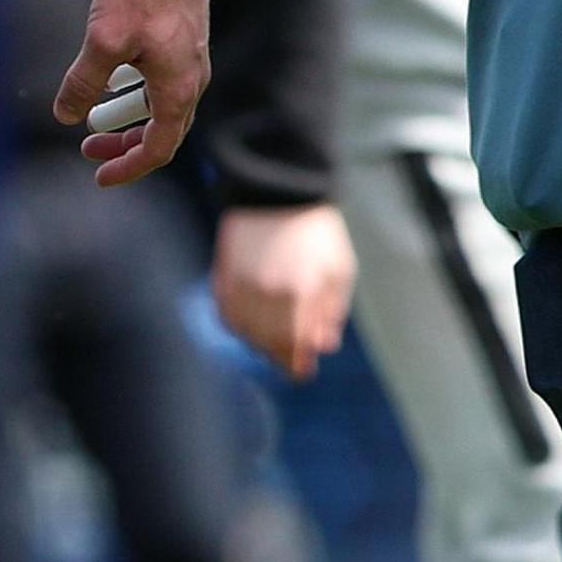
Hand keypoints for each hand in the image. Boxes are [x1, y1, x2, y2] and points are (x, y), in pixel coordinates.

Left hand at [55, 0, 207, 186]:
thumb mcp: (103, 40)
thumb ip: (83, 82)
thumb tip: (66, 115)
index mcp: (178, 89)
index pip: (158, 149)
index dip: (127, 168)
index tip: (99, 176)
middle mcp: (190, 78)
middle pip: (162, 131)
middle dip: (125, 145)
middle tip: (88, 150)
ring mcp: (188, 57)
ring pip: (160, 104)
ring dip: (127, 117)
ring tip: (92, 116)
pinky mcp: (181, 37)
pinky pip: (159, 80)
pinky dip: (135, 91)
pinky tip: (108, 78)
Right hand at [213, 202, 354, 380]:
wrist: (278, 189)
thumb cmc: (317, 231)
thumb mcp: (339, 269)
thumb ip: (332, 311)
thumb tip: (323, 346)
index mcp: (301, 293)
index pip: (296, 347)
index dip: (299, 367)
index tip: (303, 371)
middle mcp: (268, 293)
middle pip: (270, 345)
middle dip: (282, 356)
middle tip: (290, 359)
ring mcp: (241, 284)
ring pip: (245, 334)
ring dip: (259, 343)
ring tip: (273, 338)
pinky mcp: (223, 275)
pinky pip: (226, 316)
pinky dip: (237, 326)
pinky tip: (251, 322)